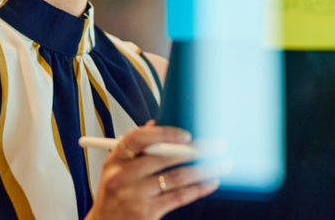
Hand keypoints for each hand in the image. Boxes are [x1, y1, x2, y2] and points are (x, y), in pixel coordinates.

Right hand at [86, 121, 222, 219]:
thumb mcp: (116, 168)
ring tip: (220, 164)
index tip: (187, 135)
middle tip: (216, 146)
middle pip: (163, 157)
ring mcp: (133, 195)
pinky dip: (197, 189)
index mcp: (115, 158)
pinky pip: (178, 197)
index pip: (139, 138)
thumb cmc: (114, 194)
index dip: (164, 133)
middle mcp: (122, 175)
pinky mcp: (145, 213)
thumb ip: (136, 148)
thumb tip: (155, 124)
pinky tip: (210, 182)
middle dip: (195, 150)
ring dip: (202, 170)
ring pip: (175, 177)